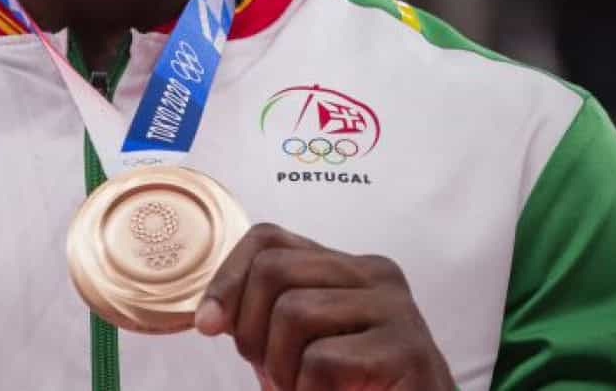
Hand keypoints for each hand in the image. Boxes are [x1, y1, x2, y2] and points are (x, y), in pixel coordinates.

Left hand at [194, 223, 452, 390]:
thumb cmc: (351, 389)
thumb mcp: (299, 348)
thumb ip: (262, 320)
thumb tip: (207, 315)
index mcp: (347, 267)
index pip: (268, 239)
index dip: (227, 279)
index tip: (208, 324)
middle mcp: (376, 274)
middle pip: (273, 269)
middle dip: (251, 329)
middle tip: (272, 374)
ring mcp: (397, 308)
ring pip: (294, 312)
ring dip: (282, 369)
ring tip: (304, 389)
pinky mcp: (408, 350)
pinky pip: (322, 360)